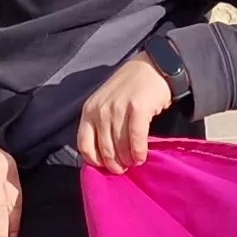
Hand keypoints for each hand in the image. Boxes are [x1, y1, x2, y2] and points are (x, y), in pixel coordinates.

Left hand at [75, 52, 176, 173]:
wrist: (153, 67)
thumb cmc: (129, 88)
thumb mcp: (106, 103)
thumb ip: (100, 124)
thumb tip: (104, 155)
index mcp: (89, 110)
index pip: (84, 145)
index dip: (95, 161)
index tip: (106, 166)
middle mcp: (100, 110)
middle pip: (104, 149)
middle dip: (114, 164)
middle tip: (124, 169)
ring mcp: (118, 109)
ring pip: (120, 147)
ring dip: (128, 160)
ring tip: (134, 163)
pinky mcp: (137, 109)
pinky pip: (136, 139)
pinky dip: (139, 152)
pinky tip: (142, 157)